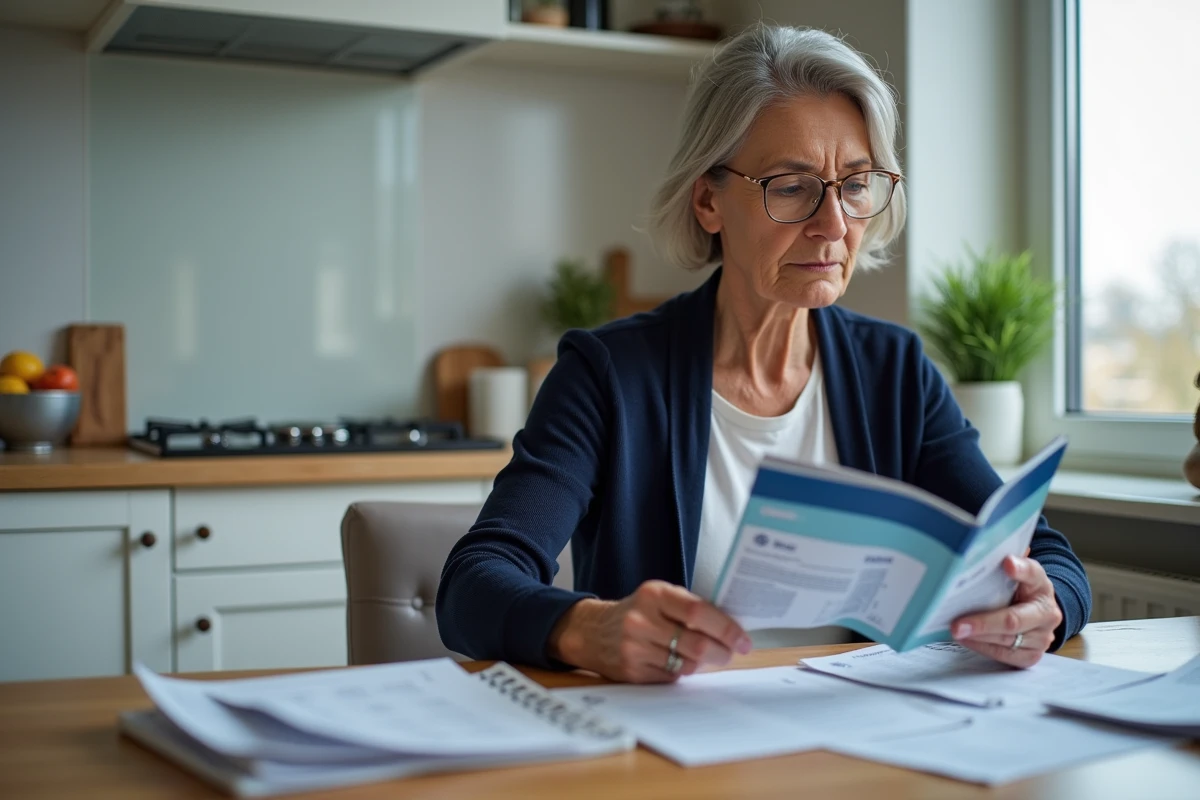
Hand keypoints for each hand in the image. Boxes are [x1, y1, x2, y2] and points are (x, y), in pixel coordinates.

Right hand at [547, 580, 752, 682]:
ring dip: (703, 664)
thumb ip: (690, 607)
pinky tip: (678, 662)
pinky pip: (671, 677)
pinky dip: (681, 671)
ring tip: (705, 657)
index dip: (726, 628)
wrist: (592, 632)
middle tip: (731, 653)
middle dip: (722, 652)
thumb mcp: (660, 597)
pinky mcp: (632, 671)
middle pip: (696, 643)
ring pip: (686, 664)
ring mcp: (634, 648)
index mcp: (654, 594)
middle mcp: (642, 620)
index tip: (743, 639)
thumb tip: (733, 627)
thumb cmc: (638, 611)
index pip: (697, 612)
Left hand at [951, 555, 1061, 667]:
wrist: (1037, 614)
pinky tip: (966, 639)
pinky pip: (1005, 655)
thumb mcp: (1015, 573)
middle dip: (983, 622)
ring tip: (955, 631)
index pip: (1032, 573)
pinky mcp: (1032, 656)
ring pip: (1007, 640)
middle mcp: (1047, 613)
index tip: (1007, 563)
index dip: (1020, 569)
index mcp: (1041, 585)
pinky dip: (983, 647)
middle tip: (957, 624)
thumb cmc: (1018, 589)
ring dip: (978, 637)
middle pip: (1013, 619)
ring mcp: (1042, 638)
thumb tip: (984, 547)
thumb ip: (1005, 562)